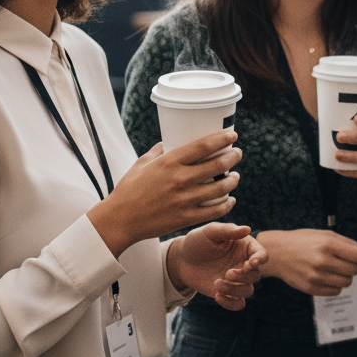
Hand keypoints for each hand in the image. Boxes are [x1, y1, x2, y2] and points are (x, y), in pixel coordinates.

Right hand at [88, 130, 241, 257]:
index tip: (233, 136)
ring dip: (233, 180)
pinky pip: (214, 211)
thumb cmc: (128, 190)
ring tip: (235, 176)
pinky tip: (229, 200)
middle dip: (233, 157)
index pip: (203, 146)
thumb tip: (169, 142)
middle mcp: (180, 179)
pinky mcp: (186, 218)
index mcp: (169, 162)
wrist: (119, 220)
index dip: (222, 139)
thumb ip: (158, 152)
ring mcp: (185, 200)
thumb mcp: (141, 164)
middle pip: (217, 165)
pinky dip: (226, 204)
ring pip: (221, 188)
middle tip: (237, 154)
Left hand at [167, 223, 266, 310]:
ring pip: (248, 291)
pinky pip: (238, 304)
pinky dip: (231, 304)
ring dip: (235, 290)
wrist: (182, 260)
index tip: (249, 264)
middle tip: (227, 273)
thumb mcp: (211, 232)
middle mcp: (244, 264)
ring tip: (216, 283)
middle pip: (256, 276)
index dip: (259, 260)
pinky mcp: (227, 292)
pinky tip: (217, 296)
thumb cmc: (198, 241)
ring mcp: (237, 280)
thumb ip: (228, 230)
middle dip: (244, 277)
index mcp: (245, 247)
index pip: (262, 255)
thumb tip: (247, 229)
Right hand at [258, 229, 356, 296]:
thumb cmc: (304, 240)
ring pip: (347, 283)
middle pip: (355, 270)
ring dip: (347, 276)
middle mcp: (322, 261)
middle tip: (348, 260)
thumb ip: (348, 243)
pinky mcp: (310, 289)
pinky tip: (328, 276)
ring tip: (336, 268)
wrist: (277, 253)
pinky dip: (337, 286)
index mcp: (327, 244)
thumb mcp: (325, 235)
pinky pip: (335, 292)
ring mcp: (316, 276)